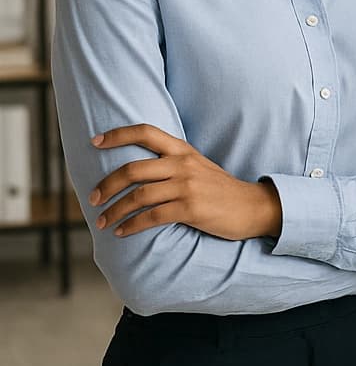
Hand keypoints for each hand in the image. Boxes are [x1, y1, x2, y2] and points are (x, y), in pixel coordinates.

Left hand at [89, 125, 281, 239]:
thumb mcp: (198, 167)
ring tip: (102, 222)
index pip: (146, 133)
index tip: (95, 141)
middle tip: (92, 199)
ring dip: (114, 211)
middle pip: (133, 169)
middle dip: (106, 185)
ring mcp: (187, 186)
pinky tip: (122, 232)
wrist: (253, 207)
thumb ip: (172, 164)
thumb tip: (137, 171)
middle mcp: (183, 165)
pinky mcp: (191, 208)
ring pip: (138, 196)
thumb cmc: (221, 190)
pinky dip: (131, 226)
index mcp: (183, 151)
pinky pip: (151, 217)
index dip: (118, 135)